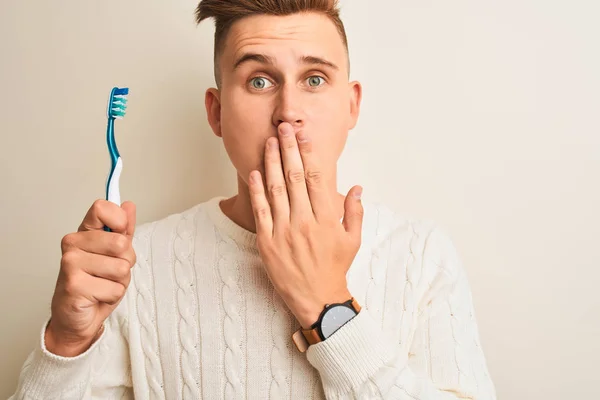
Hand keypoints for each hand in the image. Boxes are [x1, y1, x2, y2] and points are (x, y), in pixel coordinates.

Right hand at [45, 200, 135, 356]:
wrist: (76, 317)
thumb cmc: (95, 283)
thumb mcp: (114, 254)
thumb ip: (123, 229)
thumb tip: (128, 205)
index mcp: (84, 232)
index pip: (102, 208)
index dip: (120, 221)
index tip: (120, 235)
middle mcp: (73, 244)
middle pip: (121, 243)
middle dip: (126, 261)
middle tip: (110, 272)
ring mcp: (71, 264)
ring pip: (122, 268)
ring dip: (120, 281)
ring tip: (104, 284)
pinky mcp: (75, 285)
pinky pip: (116, 288)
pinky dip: (113, 296)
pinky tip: (98, 296)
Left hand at [248, 122, 363, 328]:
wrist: (317, 299)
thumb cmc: (335, 268)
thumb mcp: (353, 240)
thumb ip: (355, 212)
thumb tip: (357, 187)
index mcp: (326, 219)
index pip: (316, 178)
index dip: (308, 154)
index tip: (303, 137)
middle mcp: (304, 222)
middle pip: (294, 178)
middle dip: (288, 150)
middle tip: (283, 128)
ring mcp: (284, 232)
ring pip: (276, 190)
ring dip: (271, 163)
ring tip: (269, 142)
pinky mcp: (267, 243)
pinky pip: (260, 212)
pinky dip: (257, 191)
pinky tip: (254, 172)